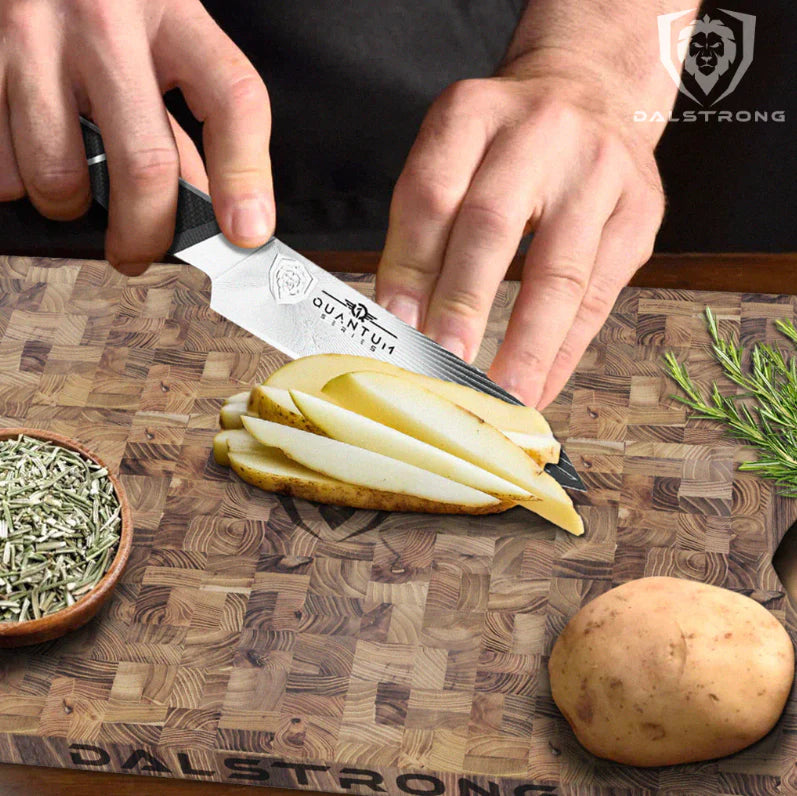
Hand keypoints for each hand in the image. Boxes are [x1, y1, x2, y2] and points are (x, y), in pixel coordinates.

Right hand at [0, 0, 272, 274]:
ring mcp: (32, 36)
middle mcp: (103, 21)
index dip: (245, 177)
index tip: (246, 231)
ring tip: (70, 176)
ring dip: (68, 204)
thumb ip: (182, 115)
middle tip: (138, 251)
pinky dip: (15, 181)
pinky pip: (1, 168)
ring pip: (59, 177)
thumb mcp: (158, 34)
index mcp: (170, 11)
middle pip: (146, 165)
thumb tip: (208, 207)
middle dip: (145, 234)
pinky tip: (27, 149)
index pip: (233, 100)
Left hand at [376, 61, 664, 408]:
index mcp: (473, 113)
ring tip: (499, 399)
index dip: (410, 268)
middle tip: (442, 369)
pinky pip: (599, 295)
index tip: (396, 329)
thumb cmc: (505, 146)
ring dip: (525, 347)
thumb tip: (402, 321)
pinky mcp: (640, 211)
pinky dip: (565, 351)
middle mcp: (538, 132)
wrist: (592, 94)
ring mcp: (598, 171)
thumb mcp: (453, 158)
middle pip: (493, 227)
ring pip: (559, 272)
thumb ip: (424, 230)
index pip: (431, 195)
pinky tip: (539, 387)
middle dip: (463, 308)